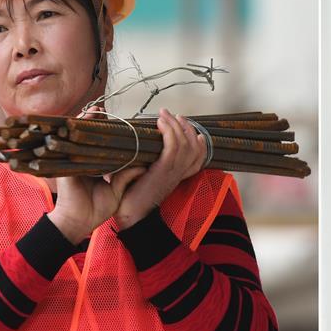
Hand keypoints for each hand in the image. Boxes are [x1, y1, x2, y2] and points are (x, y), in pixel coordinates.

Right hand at [46, 106, 145, 242]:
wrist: (78, 223)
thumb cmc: (95, 210)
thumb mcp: (116, 192)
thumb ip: (126, 177)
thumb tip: (142, 165)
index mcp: (95, 168)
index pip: (102, 147)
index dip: (109, 136)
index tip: (121, 126)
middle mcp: (84, 162)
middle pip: (90, 138)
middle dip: (97, 124)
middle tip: (106, 112)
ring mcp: (73, 162)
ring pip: (79, 136)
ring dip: (87, 121)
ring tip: (98, 110)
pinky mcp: (65, 163)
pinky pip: (69, 141)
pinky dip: (76, 128)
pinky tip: (85, 118)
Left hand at [113, 108, 206, 229]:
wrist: (131, 216)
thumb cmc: (132, 199)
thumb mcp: (147, 180)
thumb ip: (150, 167)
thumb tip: (143, 150)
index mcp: (177, 177)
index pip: (199, 158)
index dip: (199, 143)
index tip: (193, 131)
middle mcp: (179, 174)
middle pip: (195, 147)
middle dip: (187, 127)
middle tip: (175, 116)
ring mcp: (173, 172)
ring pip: (185, 142)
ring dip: (175, 124)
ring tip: (165, 115)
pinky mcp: (163, 170)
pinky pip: (173, 146)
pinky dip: (168, 131)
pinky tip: (160, 122)